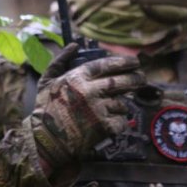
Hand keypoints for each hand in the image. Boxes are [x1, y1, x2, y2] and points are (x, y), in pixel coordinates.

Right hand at [27, 43, 143, 182]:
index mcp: (77, 78)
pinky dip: (120, 121)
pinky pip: (121, 120)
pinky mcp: (104, 127)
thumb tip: (74, 45)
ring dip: (122, 104)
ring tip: (114, 107)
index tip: (135, 62)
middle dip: (136, 79)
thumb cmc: (45, 109)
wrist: (46, 141)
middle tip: (142, 78)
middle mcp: (90, 91)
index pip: (107, 64)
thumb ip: (60, 60)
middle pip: (121, 81)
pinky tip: (111, 122)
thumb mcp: (47, 80)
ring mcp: (98, 110)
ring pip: (122, 103)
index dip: (124, 62)